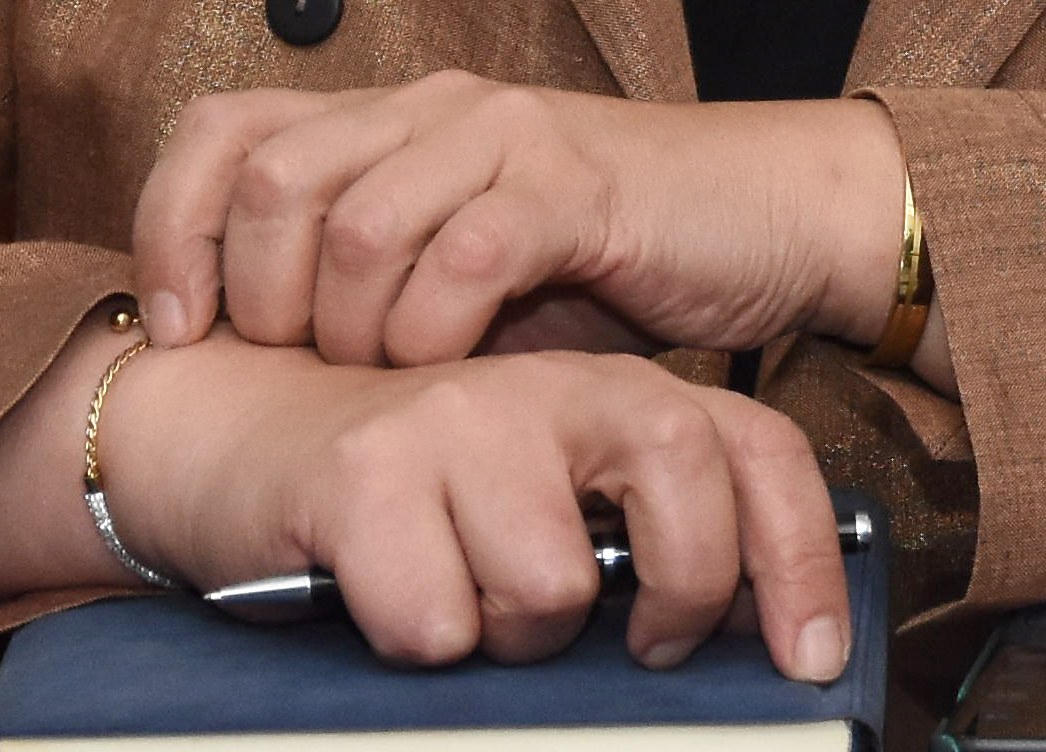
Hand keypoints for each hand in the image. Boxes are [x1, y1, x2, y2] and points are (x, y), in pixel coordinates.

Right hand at [102, 334, 852, 679]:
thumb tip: (746, 645)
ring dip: (514, 638)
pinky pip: (436, 620)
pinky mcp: (366, 473)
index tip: (809, 659)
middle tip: (631, 642)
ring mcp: (460, 421)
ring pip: (552, 585)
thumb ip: (635, 533)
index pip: (758, 454)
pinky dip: (418, 642)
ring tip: (466, 606)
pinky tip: (386, 601)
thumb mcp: (545, 493)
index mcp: (619, 390)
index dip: (800, 559)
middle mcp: (553, 386)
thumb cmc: (412, 494)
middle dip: (678, 594)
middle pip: (683, 486)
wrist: (235, 429)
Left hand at [136, 72, 907, 368]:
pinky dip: (438, 333)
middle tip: (301, 370)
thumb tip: (230, 362)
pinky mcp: (575, 185)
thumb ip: (362, 282)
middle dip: (262, 300)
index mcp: (391, 116)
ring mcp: (506, 136)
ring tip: (389, 379)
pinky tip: (459, 370)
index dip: (171, 226)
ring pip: (358, 223)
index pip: (222, 130)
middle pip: (273, 179)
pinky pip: (464, 258)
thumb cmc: (610, 261)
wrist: (770, 217)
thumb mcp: (458, 266)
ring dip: (350, 330)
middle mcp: (435, 105)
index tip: (179, 330)